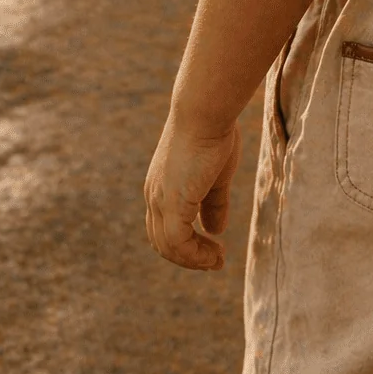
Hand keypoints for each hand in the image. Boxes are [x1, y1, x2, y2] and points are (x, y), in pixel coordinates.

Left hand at [144, 115, 241, 269]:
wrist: (205, 111)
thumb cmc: (213, 133)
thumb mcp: (215, 174)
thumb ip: (213, 203)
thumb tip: (215, 230)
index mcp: (160, 186)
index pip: (164, 227)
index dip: (186, 243)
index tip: (213, 249)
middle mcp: (154, 196)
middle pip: (162, 243)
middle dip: (189, 257)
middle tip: (215, 262)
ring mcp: (160, 200)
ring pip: (170, 247)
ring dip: (195, 260)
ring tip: (218, 260)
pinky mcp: (173, 203)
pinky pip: (179, 243)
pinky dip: (196, 255)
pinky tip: (215, 254)